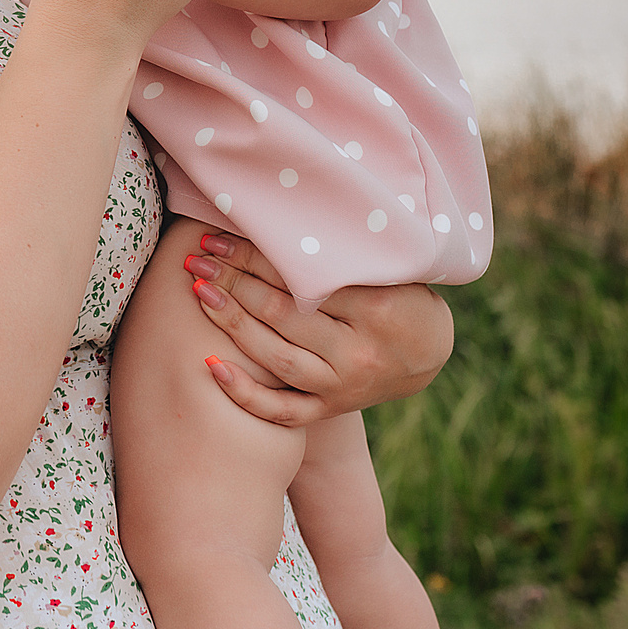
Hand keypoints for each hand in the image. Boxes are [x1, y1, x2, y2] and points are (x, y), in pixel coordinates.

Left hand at [181, 231, 452, 425]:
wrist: (430, 353)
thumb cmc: (400, 293)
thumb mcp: (387, 267)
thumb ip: (342, 253)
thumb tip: (280, 216)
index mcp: (377, 308)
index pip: (302, 279)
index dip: (254, 256)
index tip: (217, 237)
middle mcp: (359, 352)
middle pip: (283, 315)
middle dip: (234, 283)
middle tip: (198, 260)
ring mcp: (344, 386)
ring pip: (278, 360)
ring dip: (232, 324)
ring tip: (199, 292)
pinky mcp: (332, 408)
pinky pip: (284, 411)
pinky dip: (246, 395)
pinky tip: (210, 366)